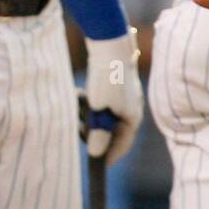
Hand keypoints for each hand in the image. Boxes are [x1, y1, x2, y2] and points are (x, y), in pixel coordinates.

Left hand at [84, 31, 143, 163]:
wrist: (109, 43)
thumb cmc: (106, 79)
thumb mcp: (100, 110)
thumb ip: (99, 134)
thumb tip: (96, 153)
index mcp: (132, 117)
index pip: (122, 145)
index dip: (109, 155)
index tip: (97, 164)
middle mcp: (131, 107)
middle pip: (112, 129)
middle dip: (95, 132)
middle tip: (79, 132)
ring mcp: (124, 95)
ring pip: (105, 114)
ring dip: (90, 116)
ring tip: (76, 110)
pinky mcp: (114, 83)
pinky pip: (101, 101)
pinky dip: (90, 102)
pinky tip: (79, 96)